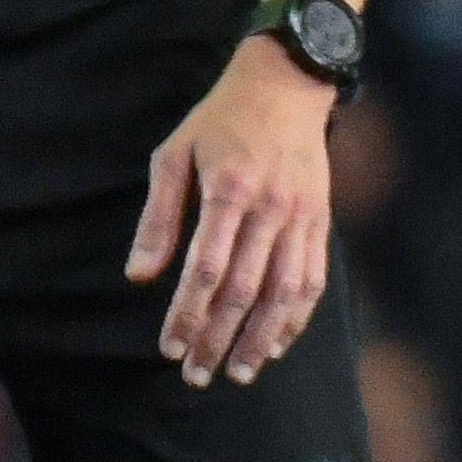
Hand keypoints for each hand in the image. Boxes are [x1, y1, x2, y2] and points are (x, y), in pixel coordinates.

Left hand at [126, 37, 336, 389]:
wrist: (287, 87)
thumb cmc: (220, 120)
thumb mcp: (173, 155)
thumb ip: (159, 217)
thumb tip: (141, 275)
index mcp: (230, 191)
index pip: (208, 269)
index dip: (188, 313)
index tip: (170, 347)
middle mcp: (271, 210)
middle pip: (246, 291)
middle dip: (218, 338)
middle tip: (196, 375)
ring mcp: (302, 219)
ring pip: (284, 293)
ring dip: (261, 339)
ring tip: (238, 373)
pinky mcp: (320, 222)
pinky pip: (313, 280)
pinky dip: (296, 317)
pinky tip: (277, 344)